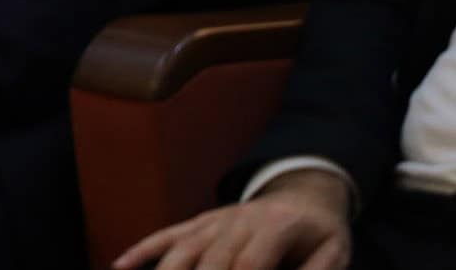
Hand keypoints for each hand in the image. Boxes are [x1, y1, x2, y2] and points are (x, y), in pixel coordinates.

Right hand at [114, 170, 353, 269]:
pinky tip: (120, 267)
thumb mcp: (335, 254)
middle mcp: (238, 221)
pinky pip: (167, 236)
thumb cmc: (319, 233)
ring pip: (182, 249)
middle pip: (210, 262)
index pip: (248, 265)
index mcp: (275, 227)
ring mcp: (214, 221)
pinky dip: (143, 250)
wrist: (304, 192)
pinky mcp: (199, 224)